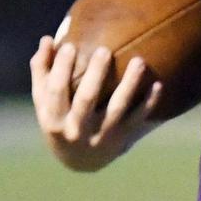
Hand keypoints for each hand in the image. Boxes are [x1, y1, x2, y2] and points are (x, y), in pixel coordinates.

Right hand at [29, 36, 163, 171]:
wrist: (79, 161)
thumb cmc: (60, 119)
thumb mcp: (45, 102)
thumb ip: (43, 71)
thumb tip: (48, 39)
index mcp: (53, 119)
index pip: (55, 91)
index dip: (61, 69)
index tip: (71, 45)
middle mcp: (77, 130)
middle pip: (86, 99)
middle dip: (95, 74)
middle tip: (104, 50)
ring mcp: (101, 135)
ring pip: (117, 108)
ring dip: (129, 84)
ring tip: (139, 61)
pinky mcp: (122, 139)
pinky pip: (138, 119)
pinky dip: (149, 103)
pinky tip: (158, 84)